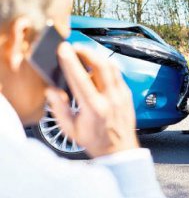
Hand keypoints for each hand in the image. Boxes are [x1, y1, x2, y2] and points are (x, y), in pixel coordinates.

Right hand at [45, 43, 138, 157]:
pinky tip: (98, 67)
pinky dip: (107, 66)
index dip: (70, 61)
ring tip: (85, 54)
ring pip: (111, 66)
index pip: (81, 79)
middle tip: (75, 48)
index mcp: (94, 109)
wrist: (120, 150)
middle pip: (101, 65)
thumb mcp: (71, 130)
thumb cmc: (96, 141)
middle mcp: (110, 99)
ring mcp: (121, 95)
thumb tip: (51, 90)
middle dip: (86, 51)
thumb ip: (59, 109)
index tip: (63, 49)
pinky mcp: (127, 94)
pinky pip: (118, 73)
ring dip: (97, 56)